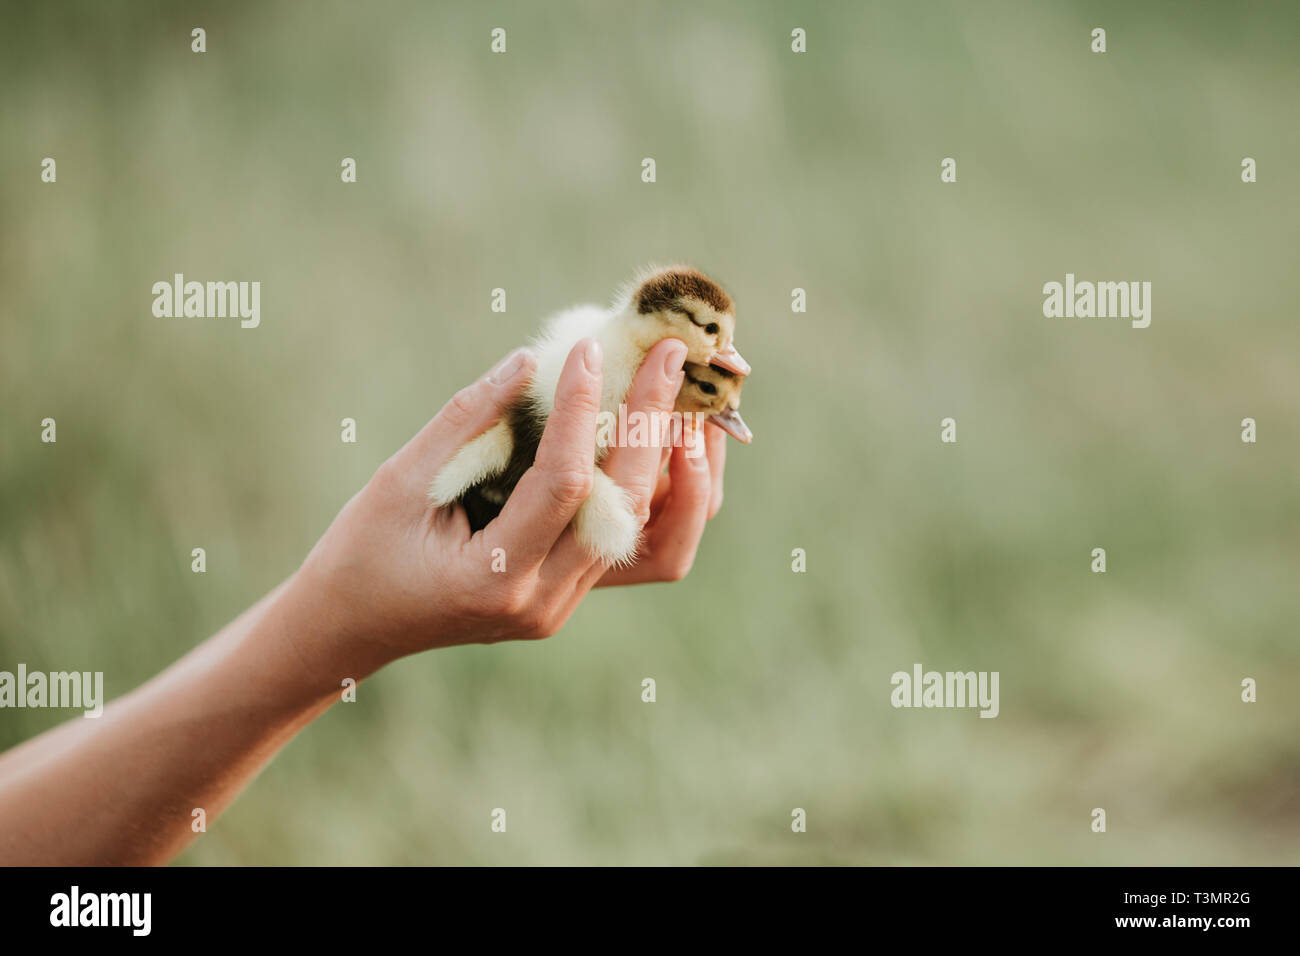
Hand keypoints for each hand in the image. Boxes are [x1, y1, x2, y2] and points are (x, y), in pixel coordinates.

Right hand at [290, 335, 725, 677]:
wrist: (354, 626)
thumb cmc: (363, 549)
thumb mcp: (400, 479)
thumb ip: (467, 419)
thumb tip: (530, 358)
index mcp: (493, 575)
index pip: (563, 484)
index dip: (582, 410)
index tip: (589, 348)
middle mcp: (543, 599)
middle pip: (625, 508)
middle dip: (653, 423)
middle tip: (670, 354)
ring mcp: (564, 603)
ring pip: (652, 536)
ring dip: (683, 467)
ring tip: (695, 401)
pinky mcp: (572, 592)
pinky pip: (639, 547)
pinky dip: (666, 494)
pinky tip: (672, 440)